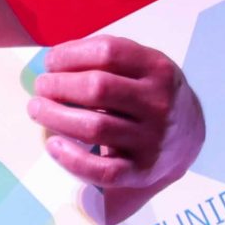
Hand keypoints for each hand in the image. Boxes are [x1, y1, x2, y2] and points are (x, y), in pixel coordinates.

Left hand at [28, 35, 205, 224]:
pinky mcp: (142, 171)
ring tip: (37, 109)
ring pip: (95, 127)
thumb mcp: (142, 67)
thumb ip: (106, 59)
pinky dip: (72, 159)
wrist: (187, 138)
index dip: (70, 54)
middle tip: (41, 86)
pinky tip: (53, 145)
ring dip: (55, 116)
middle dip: (58, 85)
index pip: (107, 53)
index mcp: (158, 69)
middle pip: (97, 89)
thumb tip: (52, 61)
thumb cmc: (148, 95)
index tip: (51, 61)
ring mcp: (153, 140)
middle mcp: (159, 104)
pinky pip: (103, 170)